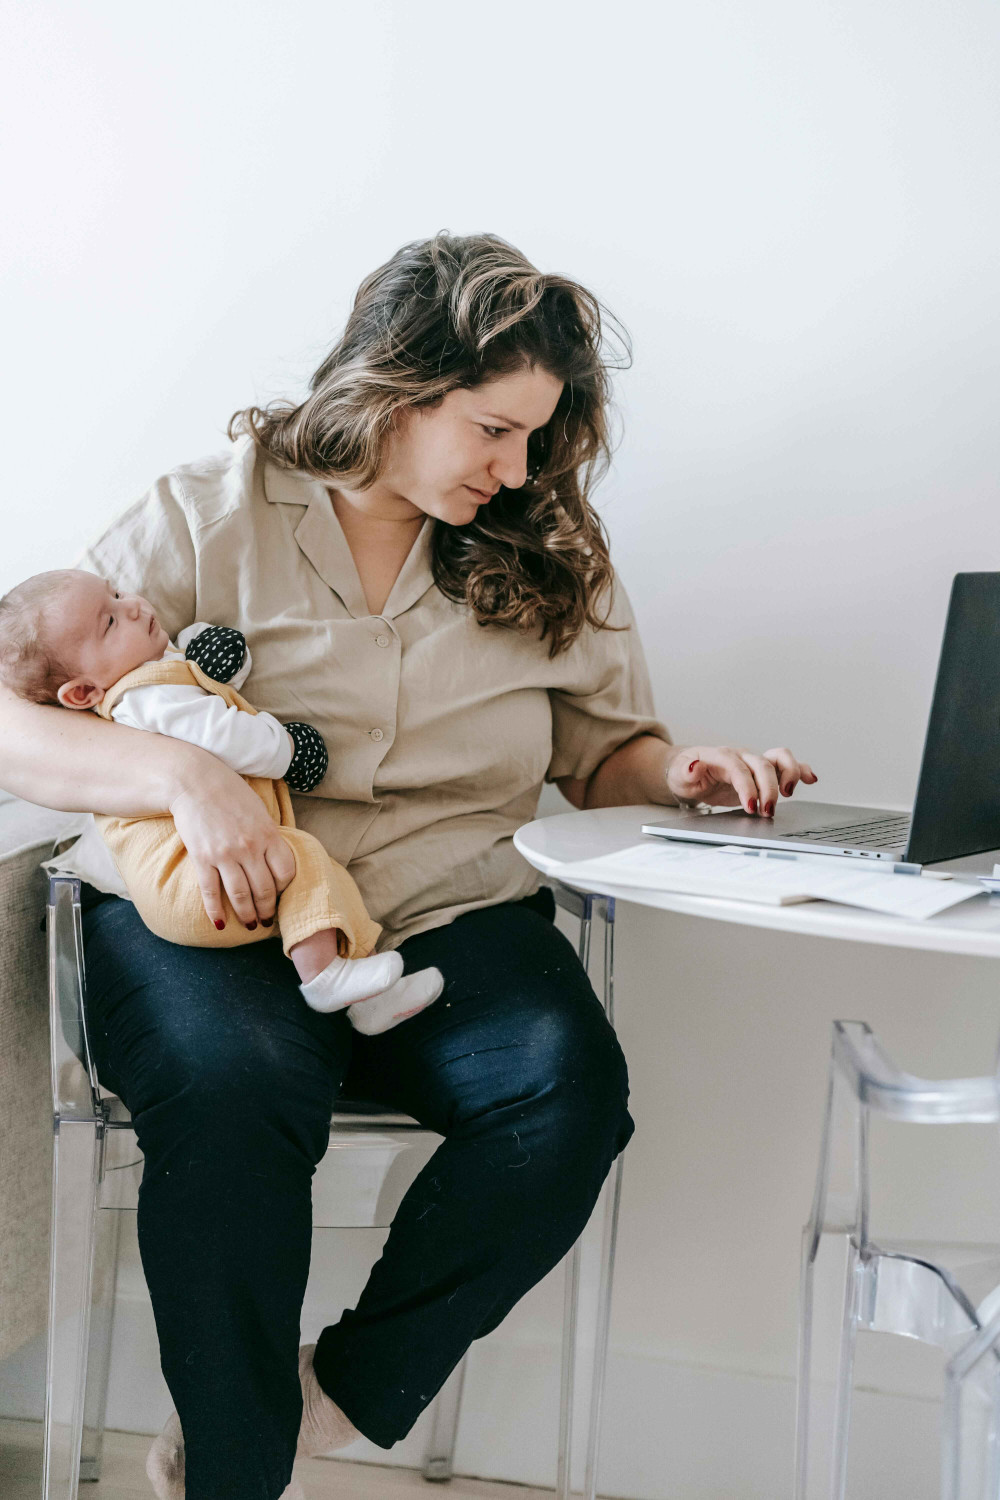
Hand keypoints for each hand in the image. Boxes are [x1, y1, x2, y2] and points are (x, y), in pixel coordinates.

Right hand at [168, 759, 296, 927]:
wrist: (194, 782)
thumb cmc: (229, 793)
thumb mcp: (259, 811)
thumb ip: (268, 835)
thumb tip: (276, 859)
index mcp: (268, 834)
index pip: (285, 872)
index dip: (284, 889)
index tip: (280, 895)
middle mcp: (249, 847)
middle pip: (264, 890)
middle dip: (267, 910)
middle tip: (266, 921)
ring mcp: (225, 854)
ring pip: (240, 895)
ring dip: (246, 915)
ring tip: (249, 925)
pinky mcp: (202, 858)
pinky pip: (210, 892)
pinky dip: (215, 911)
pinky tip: (220, 924)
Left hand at [665, 745, 817, 815]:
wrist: (690, 771)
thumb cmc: (685, 774)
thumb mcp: (679, 775)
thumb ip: (687, 771)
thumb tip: (694, 766)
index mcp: (721, 756)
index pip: (739, 768)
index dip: (747, 786)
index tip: (751, 806)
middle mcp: (742, 756)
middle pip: (762, 764)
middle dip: (768, 789)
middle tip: (767, 811)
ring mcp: (754, 762)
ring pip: (779, 758)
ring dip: (789, 774)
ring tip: (789, 794)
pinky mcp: (763, 771)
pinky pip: (785, 765)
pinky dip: (801, 770)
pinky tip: (811, 779)